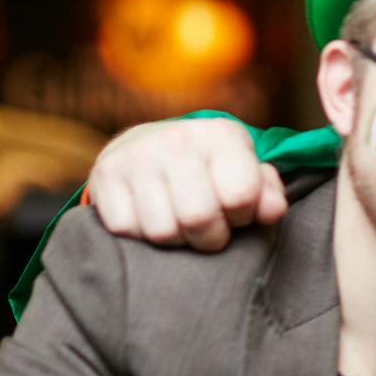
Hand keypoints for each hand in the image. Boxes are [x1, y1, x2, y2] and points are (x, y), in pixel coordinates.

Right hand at [86, 118, 285, 250]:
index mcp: (222, 136)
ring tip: (181, 223)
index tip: (237, 212)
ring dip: (176, 240)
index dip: (243, 216)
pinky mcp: (104, 175)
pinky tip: (151, 217)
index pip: (241, 195)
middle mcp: (177, 140)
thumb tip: (272, 212)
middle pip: (198, 218)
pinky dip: (141, 234)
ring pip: (161, 230)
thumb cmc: (211, 170)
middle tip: (209, 230)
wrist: (149, 144)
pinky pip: (126, 229)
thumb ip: (268, 194)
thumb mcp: (247, 172)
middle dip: (210, 237)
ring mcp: (136, 156)